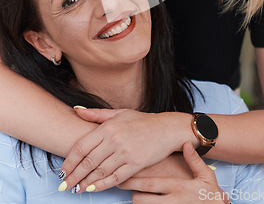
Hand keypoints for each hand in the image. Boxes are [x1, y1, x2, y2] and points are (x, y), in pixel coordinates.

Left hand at [59, 108, 193, 192]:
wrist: (166, 128)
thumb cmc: (142, 121)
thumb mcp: (118, 113)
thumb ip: (96, 114)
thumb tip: (76, 110)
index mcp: (108, 127)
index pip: (82, 147)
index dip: (69, 161)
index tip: (62, 171)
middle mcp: (115, 140)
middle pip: (88, 162)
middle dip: (73, 176)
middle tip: (63, 185)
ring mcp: (125, 153)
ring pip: (100, 172)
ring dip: (85, 183)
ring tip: (76, 189)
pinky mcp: (136, 164)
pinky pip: (115, 178)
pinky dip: (102, 185)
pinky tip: (94, 188)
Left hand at [118, 141, 227, 202]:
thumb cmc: (211, 195)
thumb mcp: (206, 176)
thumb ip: (194, 160)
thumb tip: (187, 143)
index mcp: (177, 187)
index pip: (148, 185)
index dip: (132, 181)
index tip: (122, 176)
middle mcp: (170, 202)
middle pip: (140, 199)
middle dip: (131, 192)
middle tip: (123, 184)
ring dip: (139, 201)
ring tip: (138, 193)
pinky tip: (147, 202)